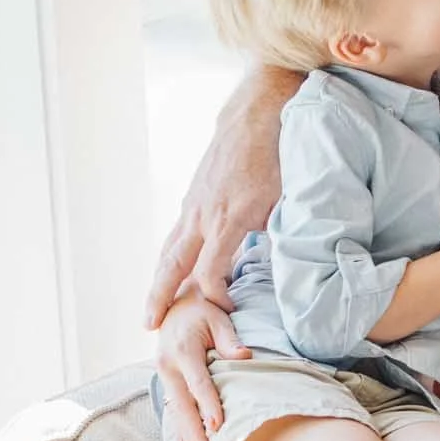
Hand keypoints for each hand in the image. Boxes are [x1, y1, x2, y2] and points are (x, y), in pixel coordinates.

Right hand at [145, 80, 285, 322]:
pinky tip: (165, 274)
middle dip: (161, 297)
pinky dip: (167, 258)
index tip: (227, 312)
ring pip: (168, 249)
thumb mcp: (287, 200)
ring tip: (149, 309)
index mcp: (229, 219)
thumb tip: (290, 264)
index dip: (214, 297)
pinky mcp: (193, 197)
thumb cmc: (278, 158)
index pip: (210, 271)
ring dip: (157, 281)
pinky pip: (174, 234)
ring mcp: (194, 204)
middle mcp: (204, 214)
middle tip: (149, 326)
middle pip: (174, 264)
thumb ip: (281, 234)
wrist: (258, 113)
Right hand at [155, 293, 250, 440]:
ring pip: (175, 409)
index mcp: (183, 349)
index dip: (207, 405)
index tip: (218, 425)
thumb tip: (244, 355)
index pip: (198, 382)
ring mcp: (163, 373)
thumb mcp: (218, 318)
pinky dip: (179, 426)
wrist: (176, 304)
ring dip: (185, 433)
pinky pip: (172, 406)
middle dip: (193, 430)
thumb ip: (230, 339)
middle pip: (182, 403)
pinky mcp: (164, 379)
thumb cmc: (203, 312)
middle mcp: (167, 364)